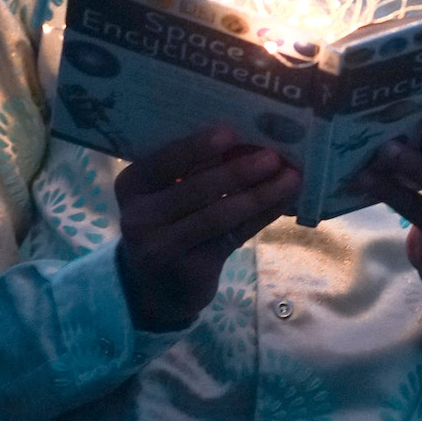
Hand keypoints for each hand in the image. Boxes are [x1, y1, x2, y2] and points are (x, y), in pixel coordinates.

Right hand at [114, 123, 300, 330]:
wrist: (154, 289)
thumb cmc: (167, 221)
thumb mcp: (165, 193)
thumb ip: (195, 169)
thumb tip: (248, 138)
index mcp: (132, 184)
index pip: (164, 161)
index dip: (196, 147)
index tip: (230, 132)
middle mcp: (139, 217)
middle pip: (196, 189)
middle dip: (239, 170)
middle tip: (273, 156)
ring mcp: (162, 248)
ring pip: (219, 215)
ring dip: (259, 194)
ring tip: (290, 177)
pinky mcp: (191, 270)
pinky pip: (233, 236)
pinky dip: (261, 215)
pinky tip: (282, 201)